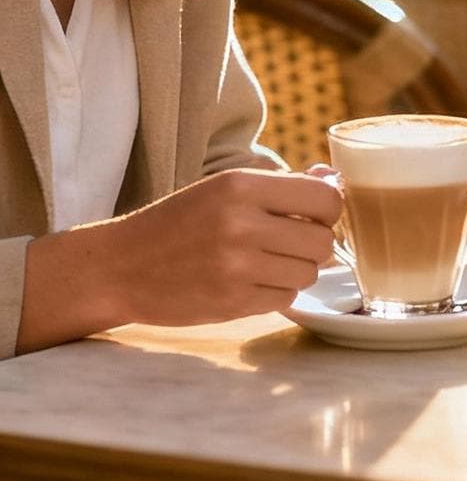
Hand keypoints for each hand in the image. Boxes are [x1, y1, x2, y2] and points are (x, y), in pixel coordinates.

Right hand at [92, 168, 343, 326]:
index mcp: (240, 186)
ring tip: (263, 263)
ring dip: (295, 271)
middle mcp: (240, 224)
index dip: (328, 210)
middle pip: (323, 241)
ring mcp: (236, 266)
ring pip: (309, 273)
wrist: (119, 268)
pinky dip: (275, 293)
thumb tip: (333, 178)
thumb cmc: (179, 223)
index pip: (326, 199)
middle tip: (286, 243)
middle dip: (313, 244)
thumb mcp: (223, 190)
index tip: (311, 215)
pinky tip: (247, 283)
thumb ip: (282, 185)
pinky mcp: (232, 302)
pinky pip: (286, 299)